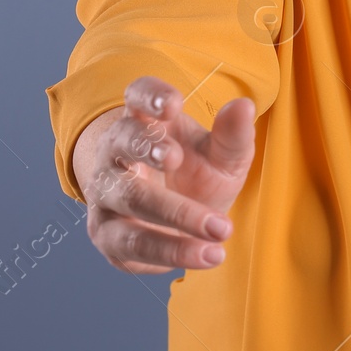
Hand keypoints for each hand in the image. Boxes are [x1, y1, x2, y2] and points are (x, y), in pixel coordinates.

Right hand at [83, 76, 256, 273]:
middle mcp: (116, 153)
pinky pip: (133, 243)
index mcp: (144, 121)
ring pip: (127, 198)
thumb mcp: (222, 156)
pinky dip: (172, 250)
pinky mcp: (107, 234)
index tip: (173, 104)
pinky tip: (207, 254)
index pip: (136, 96)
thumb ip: (232, 136)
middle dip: (148, 149)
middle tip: (176, 158)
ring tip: (220, 228)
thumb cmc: (196, 175)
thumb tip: (244, 107)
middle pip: (122, 142)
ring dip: (173, 213)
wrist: (175, 223)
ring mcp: (106, 194)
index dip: (149, 96)